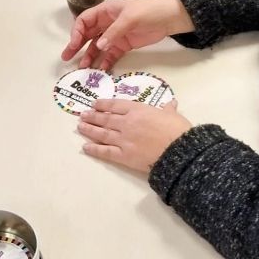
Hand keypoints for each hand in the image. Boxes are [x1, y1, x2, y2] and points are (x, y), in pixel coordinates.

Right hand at [61, 0, 193, 70]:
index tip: (74, 45)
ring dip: (90, 57)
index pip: (84, 21)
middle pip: (87, 34)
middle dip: (77, 46)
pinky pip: (111, 54)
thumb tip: (99, 46)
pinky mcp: (124, 45)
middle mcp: (107, 23)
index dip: (76, 32)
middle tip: (67, 57)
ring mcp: (115, 35)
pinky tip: (101, 70)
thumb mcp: (130, 18)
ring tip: (83, 69)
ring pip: (98, 46)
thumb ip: (114, 32)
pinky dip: (105, 62)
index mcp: (105, 11)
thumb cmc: (149, 10)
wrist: (170, 17)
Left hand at [78, 98, 192, 173]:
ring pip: (102, 133)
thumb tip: (172, 103)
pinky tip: (85, 148)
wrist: (178, 151)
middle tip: (82, 115)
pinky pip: (106, 152)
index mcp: (138, 110)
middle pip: (106, 119)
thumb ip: (168, 109)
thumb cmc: (177, 131)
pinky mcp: (124, 155)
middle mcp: (126, 123)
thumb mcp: (173, 115)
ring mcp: (123, 139)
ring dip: (90, 130)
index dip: (104, 105)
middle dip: (93, 117)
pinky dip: (95, 150)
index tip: (94, 104)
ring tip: (80, 127)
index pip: (116, 105)